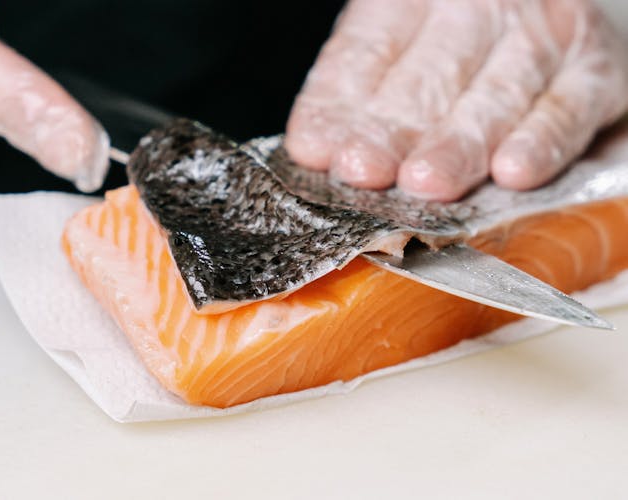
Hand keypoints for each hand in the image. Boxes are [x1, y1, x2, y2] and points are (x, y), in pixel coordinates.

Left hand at [286, 0, 627, 200]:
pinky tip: (512, 172)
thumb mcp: (401, 43)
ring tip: (425, 182)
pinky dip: (541, 141)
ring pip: (492, 98)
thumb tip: (313, 146)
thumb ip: (358, 86)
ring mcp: (539, 35)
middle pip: (427, 80)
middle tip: (364, 170)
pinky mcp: (593, 70)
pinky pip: (566, 108)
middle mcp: (479, 8)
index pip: (367, 52)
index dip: (339, 106)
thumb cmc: (464, 42)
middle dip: (392, 132)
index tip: (315, 150)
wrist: (548, 10)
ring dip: (456, 145)